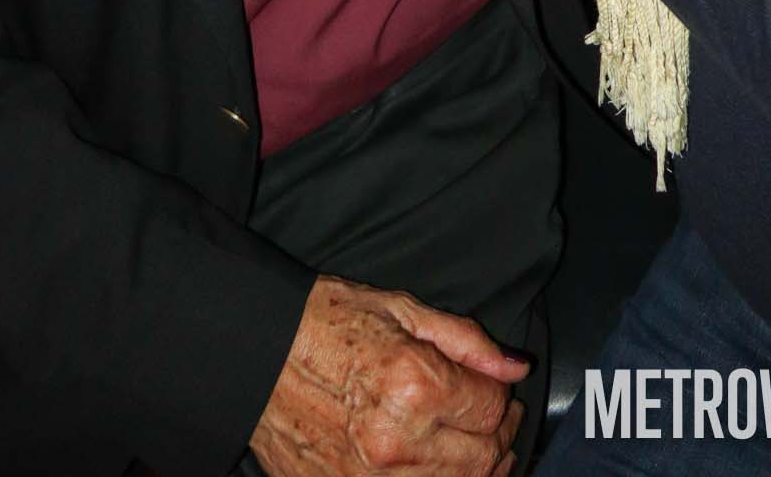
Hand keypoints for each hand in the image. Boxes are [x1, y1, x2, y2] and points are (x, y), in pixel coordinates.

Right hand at [249, 275, 527, 473]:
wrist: (256, 355)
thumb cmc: (325, 322)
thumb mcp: (400, 310)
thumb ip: (466, 341)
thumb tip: (515, 367)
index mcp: (414, 384)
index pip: (492, 408)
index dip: (503, 396)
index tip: (495, 389)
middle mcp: (397, 441)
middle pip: (482, 458)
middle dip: (498, 437)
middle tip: (493, 419)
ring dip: (474, 469)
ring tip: (469, 445)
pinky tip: (433, 464)